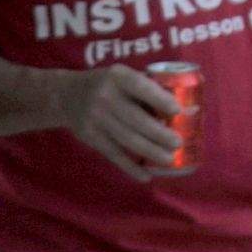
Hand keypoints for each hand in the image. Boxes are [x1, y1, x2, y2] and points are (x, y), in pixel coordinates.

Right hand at [70, 62, 186, 177]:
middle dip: (159, 133)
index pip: (141, 87)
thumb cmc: (109, 85)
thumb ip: (147, 88)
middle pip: (135, 119)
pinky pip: (113, 154)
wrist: (66, 95)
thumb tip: (185, 110)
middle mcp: (105, 97)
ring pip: (126, 139)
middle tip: (178, 143)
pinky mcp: (90, 136)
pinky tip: (145, 175)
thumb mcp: (124, 76)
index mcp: (119, 77)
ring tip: (169, 159)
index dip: (159, 99)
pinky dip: (130, 167)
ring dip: (150, 152)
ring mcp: (95, 118)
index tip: (177, 110)